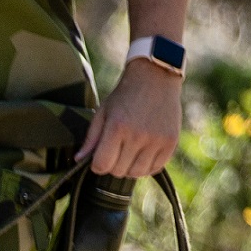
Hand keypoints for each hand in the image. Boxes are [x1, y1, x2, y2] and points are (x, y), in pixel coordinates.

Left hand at [77, 59, 183, 177]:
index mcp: (117, 128)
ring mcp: (157, 140)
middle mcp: (138, 136)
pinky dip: (147, 166)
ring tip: (129, 152)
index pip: (102, 165)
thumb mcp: (102, 113)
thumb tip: (79, 160)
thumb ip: (91, 138)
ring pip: (136, 173)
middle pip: (118, 171)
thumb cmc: (125, 96)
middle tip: (116, 150)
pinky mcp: (171, 142)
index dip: (98, 165)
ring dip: (130, 168)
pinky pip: (155, 168)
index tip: (100, 157)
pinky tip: (143, 153)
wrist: (156, 77)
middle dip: (113, 165)